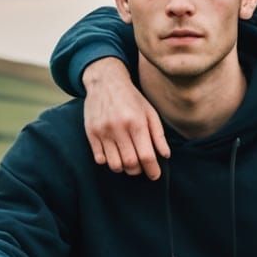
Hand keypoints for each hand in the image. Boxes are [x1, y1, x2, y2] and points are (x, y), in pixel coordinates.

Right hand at [83, 57, 168, 179]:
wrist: (105, 81)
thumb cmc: (131, 98)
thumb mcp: (150, 112)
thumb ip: (158, 134)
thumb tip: (165, 155)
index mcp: (136, 122)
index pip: (146, 155)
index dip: (152, 170)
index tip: (155, 175)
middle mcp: (119, 128)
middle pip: (130, 163)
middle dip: (138, 170)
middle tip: (141, 166)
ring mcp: (103, 131)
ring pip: (114, 164)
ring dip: (123, 168)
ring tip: (128, 161)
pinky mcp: (91, 133)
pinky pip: (99, 158)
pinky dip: (109, 162)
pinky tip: (114, 153)